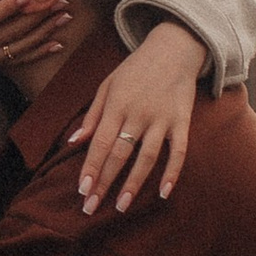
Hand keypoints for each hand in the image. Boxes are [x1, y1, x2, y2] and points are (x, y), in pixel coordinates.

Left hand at [66, 13, 201, 212]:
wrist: (174, 48)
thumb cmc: (135, 69)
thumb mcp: (108, 84)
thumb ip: (92, 115)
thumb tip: (74, 142)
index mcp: (117, 104)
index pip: (101, 142)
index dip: (91, 167)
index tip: (82, 190)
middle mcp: (139, 113)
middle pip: (120, 154)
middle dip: (104, 182)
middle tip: (92, 207)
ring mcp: (162, 118)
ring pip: (147, 157)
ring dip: (134, 183)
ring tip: (122, 206)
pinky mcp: (182, 121)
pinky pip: (179, 151)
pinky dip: (172, 172)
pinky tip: (164, 193)